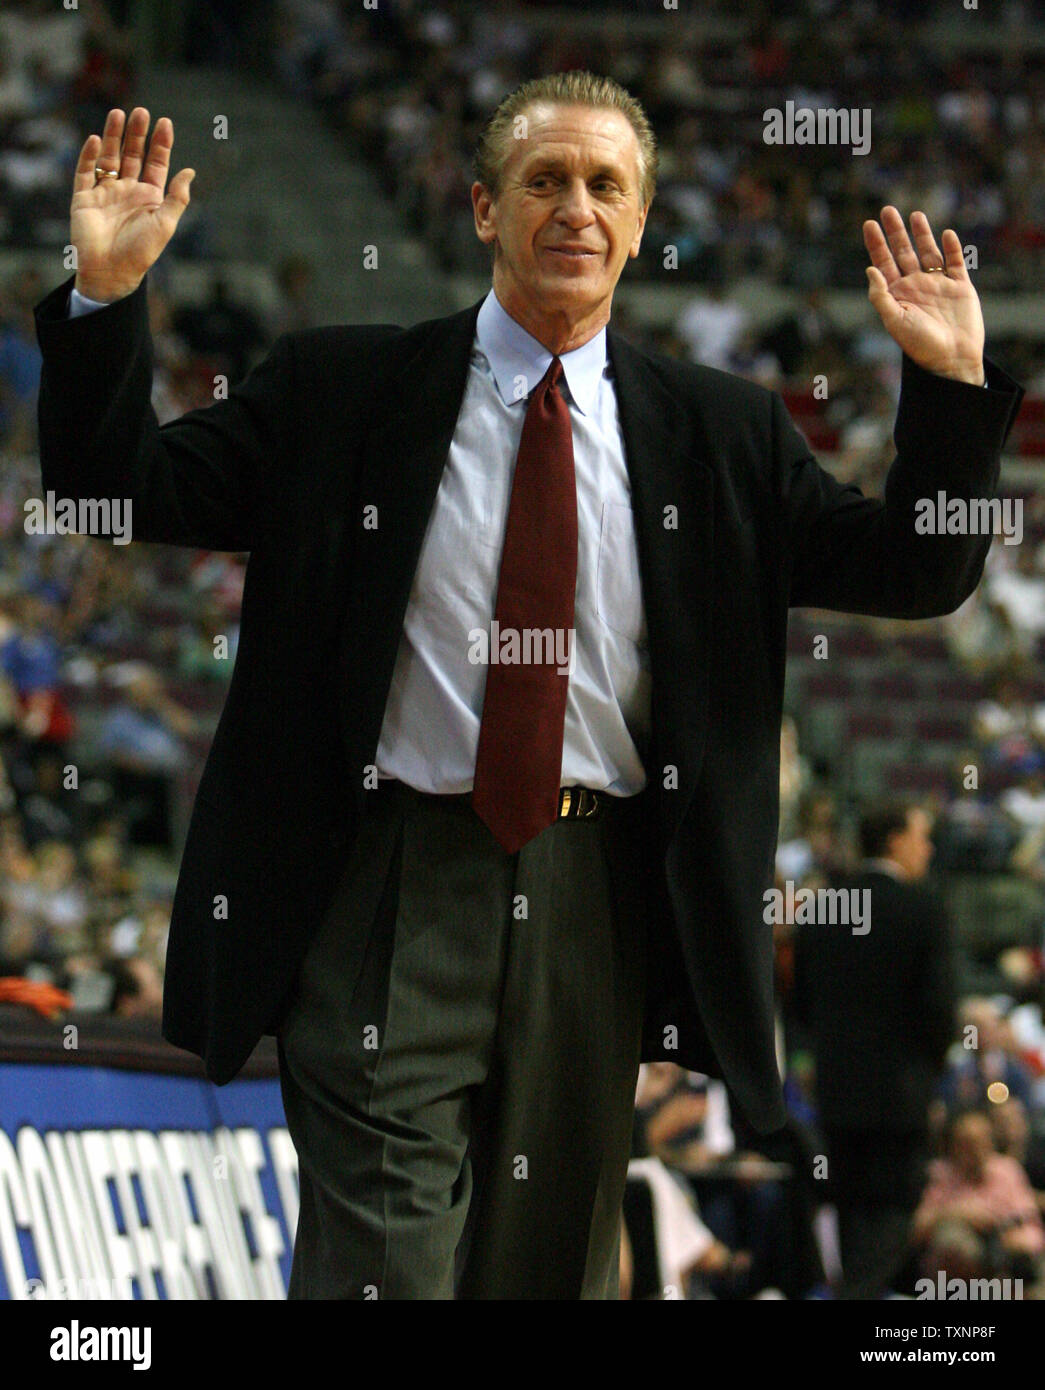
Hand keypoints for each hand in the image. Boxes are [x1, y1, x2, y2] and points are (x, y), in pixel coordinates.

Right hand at [71, 108, 194, 302]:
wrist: (111, 272)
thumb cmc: (141, 252)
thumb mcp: (165, 224)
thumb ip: (177, 198)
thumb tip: (190, 172)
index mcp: (149, 198)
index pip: (156, 164)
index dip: (161, 145)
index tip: (165, 123)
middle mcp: (127, 191)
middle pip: (132, 155)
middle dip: (137, 134)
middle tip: (141, 112)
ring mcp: (105, 193)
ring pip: (109, 158)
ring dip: (114, 136)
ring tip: (119, 114)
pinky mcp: (84, 198)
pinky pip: (85, 172)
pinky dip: (90, 156)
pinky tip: (97, 140)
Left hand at [863, 206, 984, 384]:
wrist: (952, 358)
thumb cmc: (920, 344)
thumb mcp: (895, 320)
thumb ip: (881, 295)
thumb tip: (870, 269)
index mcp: (897, 294)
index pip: (883, 263)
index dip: (876, 244)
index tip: (868, 224)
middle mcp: (916, 286)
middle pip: (903, 252)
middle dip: (895, 232)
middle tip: (887, 209)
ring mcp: (938, 284)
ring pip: (928, 252)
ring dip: (922, 234)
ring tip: (915, 215)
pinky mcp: (959, 286)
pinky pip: (954, 262)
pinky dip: (951, 247)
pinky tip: (945, 233)